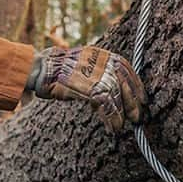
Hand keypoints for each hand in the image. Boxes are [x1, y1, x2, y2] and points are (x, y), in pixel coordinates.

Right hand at [25, 45, 146, 133]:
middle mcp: (101, 61)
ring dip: (122, 114)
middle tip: (137, 117)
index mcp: (100, 54)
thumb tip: (110, 92)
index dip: (136, 84)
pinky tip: (111, 127)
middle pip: (125, 82)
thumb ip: (96, 74)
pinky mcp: (89, 87)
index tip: (142, 98)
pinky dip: (112, 118)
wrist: (40, 69)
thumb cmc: (56, 70)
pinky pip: (107, 105)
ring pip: (117, 95)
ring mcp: (96, 73)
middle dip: (133, 101)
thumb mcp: (80, 65)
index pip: (126, 67)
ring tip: (120, 126)